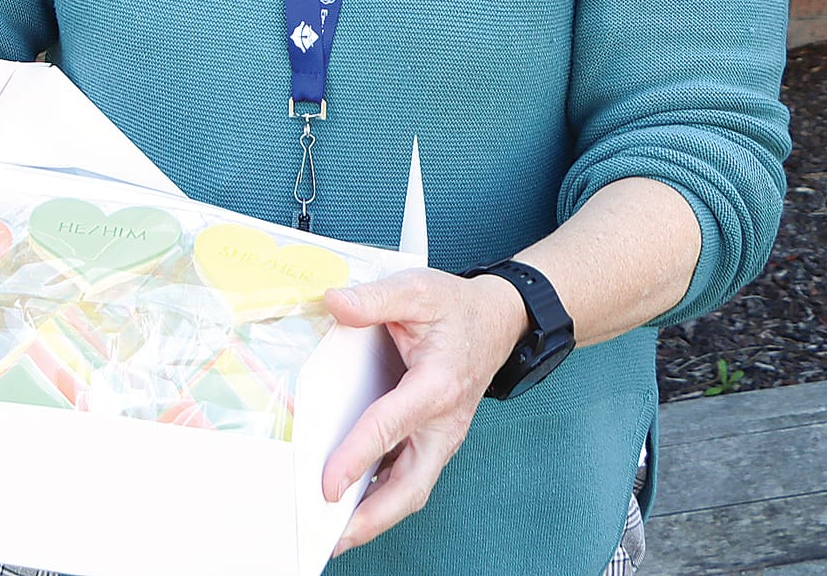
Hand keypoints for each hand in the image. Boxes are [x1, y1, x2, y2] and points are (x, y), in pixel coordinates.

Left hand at [320, 268, 526, 556]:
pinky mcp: (435, 440)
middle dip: (372, 517)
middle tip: (330, 538)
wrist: (499, 320)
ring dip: (376, 516)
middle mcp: (443, 422)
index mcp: (436, 385)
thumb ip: (374, 298)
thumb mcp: (416, 288)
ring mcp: (442, 437)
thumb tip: (335, 302)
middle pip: (410, 485)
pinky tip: (351, 505)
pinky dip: (382, 497)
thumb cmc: (456, 307)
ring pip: (411, 489)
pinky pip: (408, 476)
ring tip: (333, 535)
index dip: (357, 457)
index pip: (389, 427)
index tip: (327, 484)